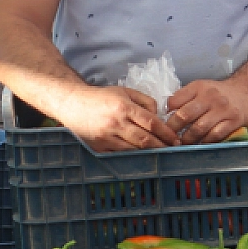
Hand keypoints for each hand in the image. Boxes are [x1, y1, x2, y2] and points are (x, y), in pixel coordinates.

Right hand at [56, 86, 179, 152]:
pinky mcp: (99, 147)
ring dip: (149, 154)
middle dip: (162, 146)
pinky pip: (120, 155)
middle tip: (172, 149)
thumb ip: (144, 100)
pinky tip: (142, 157)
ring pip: (134, 150)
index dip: (166, 132)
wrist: (72, 104)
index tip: (175, 138)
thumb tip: (159, 115)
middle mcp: (116, 123)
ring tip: (161, 154)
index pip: (151, 122)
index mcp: (124, 107)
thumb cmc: (100, 97)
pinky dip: (133, 157)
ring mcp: (107, 137)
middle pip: (145, 139)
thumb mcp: (124, 91)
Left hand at [166, 79, 247, 144]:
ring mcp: (223, 110)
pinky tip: (199, 144)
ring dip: (188, 139)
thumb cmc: (217, 93)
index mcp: (198, 87)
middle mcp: (210, 97)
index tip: (161, 125)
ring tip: (182, 143)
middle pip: (185, 115)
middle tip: (169, 138)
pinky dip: (204, 142)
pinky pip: (215, 136)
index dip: (165, 115)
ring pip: (199, 128)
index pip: (175, 101)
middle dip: (173, 129)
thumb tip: (163, 113)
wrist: (246, 91)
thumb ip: (183, 98)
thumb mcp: (200, 88)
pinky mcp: (234, 121)